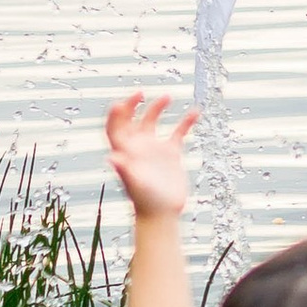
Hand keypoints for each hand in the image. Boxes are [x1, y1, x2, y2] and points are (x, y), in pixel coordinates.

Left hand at [105, 91, 198, 219]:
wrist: (162, 214)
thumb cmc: (145, 201)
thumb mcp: (134, 183)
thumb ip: (124, 169)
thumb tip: (111, 157)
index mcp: (125, 151)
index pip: (115, 127)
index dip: (116, 113)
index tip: (124, 102)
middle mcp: (138, 147)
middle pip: (131, 119)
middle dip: (133, 104)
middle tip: (140, 93)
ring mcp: (154, 149)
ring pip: (153, 122)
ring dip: (157, 107)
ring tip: (167, 96)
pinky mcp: (171, 154)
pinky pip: (178, 133)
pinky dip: (186, 122)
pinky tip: (195, 112)